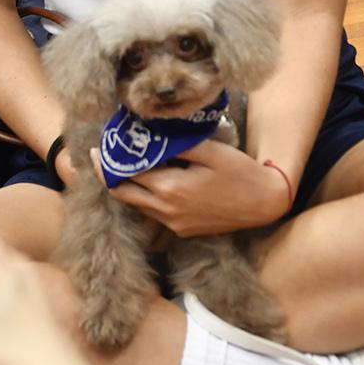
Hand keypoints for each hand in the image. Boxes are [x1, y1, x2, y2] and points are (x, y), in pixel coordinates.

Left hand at [107, 139, 292, 236]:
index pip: (127, 174)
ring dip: (125, 187)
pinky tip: (148, 181)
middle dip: (107, 175)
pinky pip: (153, 214)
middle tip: (99, 156)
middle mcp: (166, 211)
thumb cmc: (240, 173)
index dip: (110, 160)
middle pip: (123, 194)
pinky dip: (143, 197)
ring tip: (119, 166)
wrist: (264, 204)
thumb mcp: (210, 151)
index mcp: (170, 189)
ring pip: (136, 206)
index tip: (100, 145)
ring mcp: (174, 224)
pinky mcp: (182, 231)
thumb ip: (177, 143)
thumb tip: (151, 134)